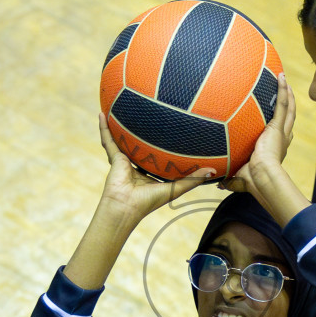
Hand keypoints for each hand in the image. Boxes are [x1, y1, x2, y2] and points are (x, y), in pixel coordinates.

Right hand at [96, 113, 216, 221]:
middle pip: (140, 144)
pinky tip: (102, 113)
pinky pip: (108, 140)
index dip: (162, 146)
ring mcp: (125, 160)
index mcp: (150, 172)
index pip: (157, 155)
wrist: (126, 207)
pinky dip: (104, 128)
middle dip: (142, 132)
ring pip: (122, 139)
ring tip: (121, 109)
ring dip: (120, 126)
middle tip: (149, 115)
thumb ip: (192, 179)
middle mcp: (137, 165)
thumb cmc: (149, 201)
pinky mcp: (115, 157)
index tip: (172, 132)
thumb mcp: (175, 188)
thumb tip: (213, 171)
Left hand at [218, 73, 295, 197]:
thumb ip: (230, 179)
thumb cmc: (252, 181)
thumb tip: (218, 184)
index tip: (278, 121)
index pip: (282, 135)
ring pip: (288, 109)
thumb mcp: (239, 178)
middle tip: (286, 93)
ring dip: (287, 94)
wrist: (261, 177)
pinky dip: (282, 90)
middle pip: (289, 118)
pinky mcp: (277, 127)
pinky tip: (281, 77)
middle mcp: (282, 140)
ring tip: (284, 81)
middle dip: (288, 105)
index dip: (282, 127)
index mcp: (275, 150)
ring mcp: (281, 132)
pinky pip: (282, 105)